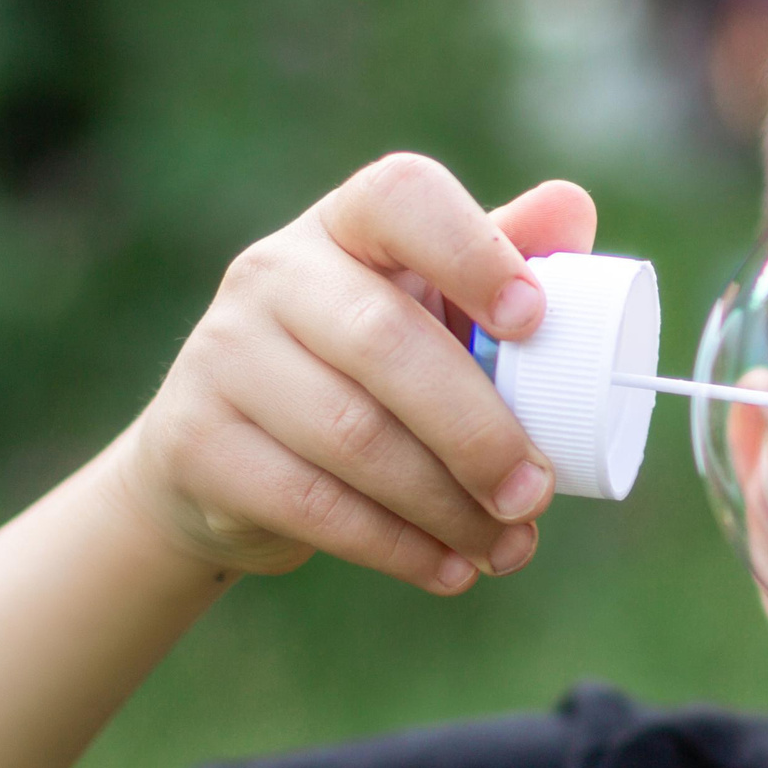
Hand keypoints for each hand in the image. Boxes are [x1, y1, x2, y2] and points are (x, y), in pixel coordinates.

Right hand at [109, 155, 595, 592]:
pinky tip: (448, 569)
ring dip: (447, 506)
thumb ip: (505, 264)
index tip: (532, 321)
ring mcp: (221, 353)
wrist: (223, 461)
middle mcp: (273, 273)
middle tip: (535, 494)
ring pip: (352, 435)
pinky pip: (310, 503)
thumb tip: (573, 207)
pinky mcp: (194, 441)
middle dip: (478, 431)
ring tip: (507, 546)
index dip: (472, 252)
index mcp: (347, 226)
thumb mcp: (429, 313)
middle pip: (385, 342)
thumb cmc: (368, 375)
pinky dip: (395, 546)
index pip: (401, 198)